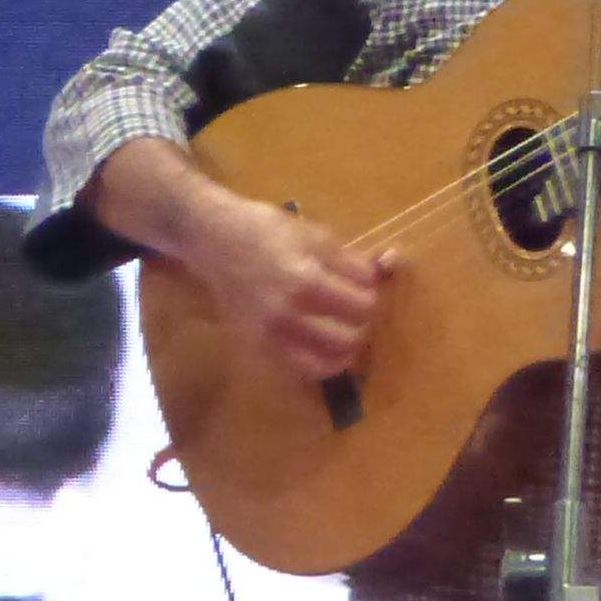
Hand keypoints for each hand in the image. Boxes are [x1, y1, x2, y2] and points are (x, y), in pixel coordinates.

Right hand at [178, 181, 390, 383]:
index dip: (370, 293)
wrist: (214, 241)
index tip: (361, 284)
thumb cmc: (266, 229)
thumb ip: (352, 260)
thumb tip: (386, 271)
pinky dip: (319, 363)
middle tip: (354, 309)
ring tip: (343, 331)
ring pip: (329, 363)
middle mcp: (288, 315)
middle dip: (361, 323)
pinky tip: (322, 346)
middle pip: (351, 338)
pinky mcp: (259, 346)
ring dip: (345, 349)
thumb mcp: (315, 235)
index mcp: (305, 281)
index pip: (363, 304)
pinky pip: (301, 370)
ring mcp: (271, 335)